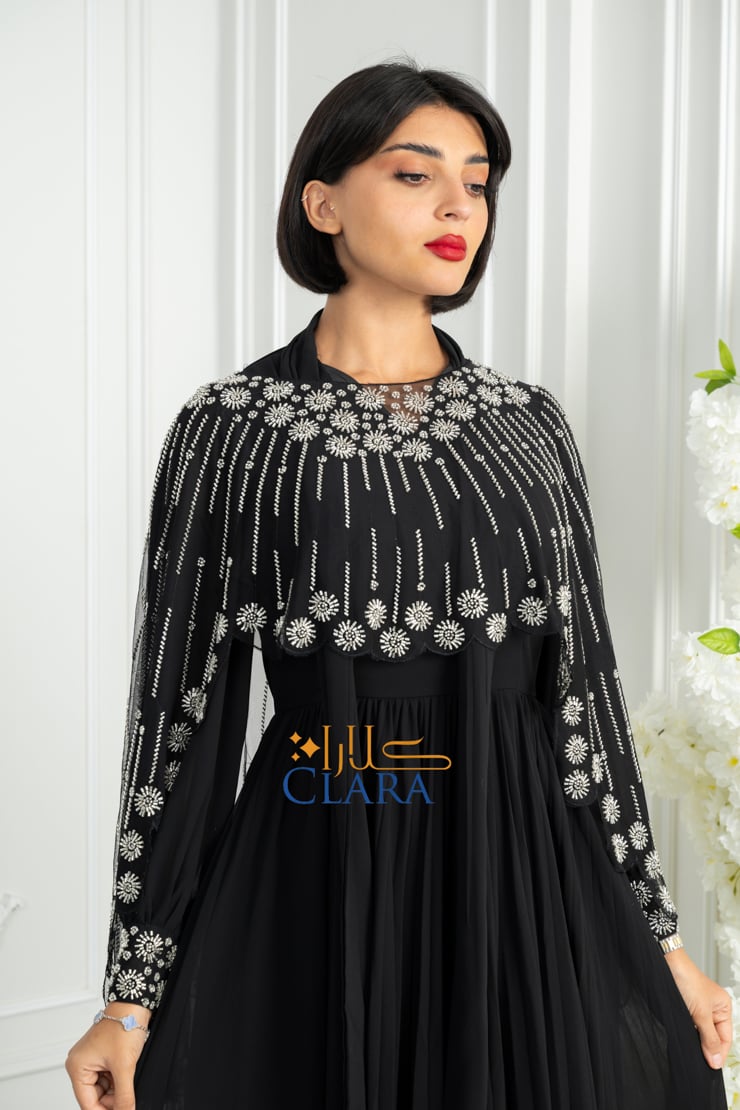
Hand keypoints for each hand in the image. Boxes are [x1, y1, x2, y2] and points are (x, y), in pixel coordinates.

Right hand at [65, 1005, 149, 1108]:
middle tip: (127, 1102)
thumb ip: (124, 1096)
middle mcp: (80, 1064)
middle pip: (95, 1097)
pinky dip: (118, 1081)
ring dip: (116, 1090)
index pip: (87, 1103)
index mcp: (77, 1067)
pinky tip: (126, 1075)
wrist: (134, 1005)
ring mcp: (91, 1060)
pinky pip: (108, 1078)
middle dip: (112, 1100)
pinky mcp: (102, 1057)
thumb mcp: (125, 1066)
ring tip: (128, 1080)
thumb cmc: (123, 1026)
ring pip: (103, 1089)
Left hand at [664, 948, 733, 1069]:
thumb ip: (709, 1038)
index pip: (726, 1038)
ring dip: (696, 1042)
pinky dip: (688, 1034)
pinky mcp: (685, 1009)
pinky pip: (690, 1027)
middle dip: (708, 1049)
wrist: (665, 963)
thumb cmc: (687, 980)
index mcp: (723, 1008)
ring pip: (701, 1034)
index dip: (719, 1053)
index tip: (711, 1067)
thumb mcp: (701, 1013)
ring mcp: (698, 1009)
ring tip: (691, 1050)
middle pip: (714, 1037)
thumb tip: (716, 1061)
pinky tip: (683, 1038)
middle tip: (700, 1062)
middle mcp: (713, 1009)